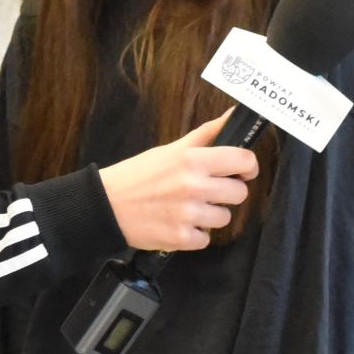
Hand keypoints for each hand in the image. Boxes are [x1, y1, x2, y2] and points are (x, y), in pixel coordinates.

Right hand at [99, 114, 258, 251]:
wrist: (106, 205)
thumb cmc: (138, 174)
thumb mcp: (171, 149)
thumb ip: (206, 134)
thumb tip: (234, 115)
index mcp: (192, 160)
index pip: (244, 160)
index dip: (247, 166)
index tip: (240, 171)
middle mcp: (194, 186)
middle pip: (240, 193)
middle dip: (226, 192)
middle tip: (207, 190)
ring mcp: (189, 215)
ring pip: (225, 218)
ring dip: (210, 214)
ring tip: (188, 207)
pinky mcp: (181, 239)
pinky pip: (206, 238)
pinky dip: (195, 234)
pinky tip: (178, 223)